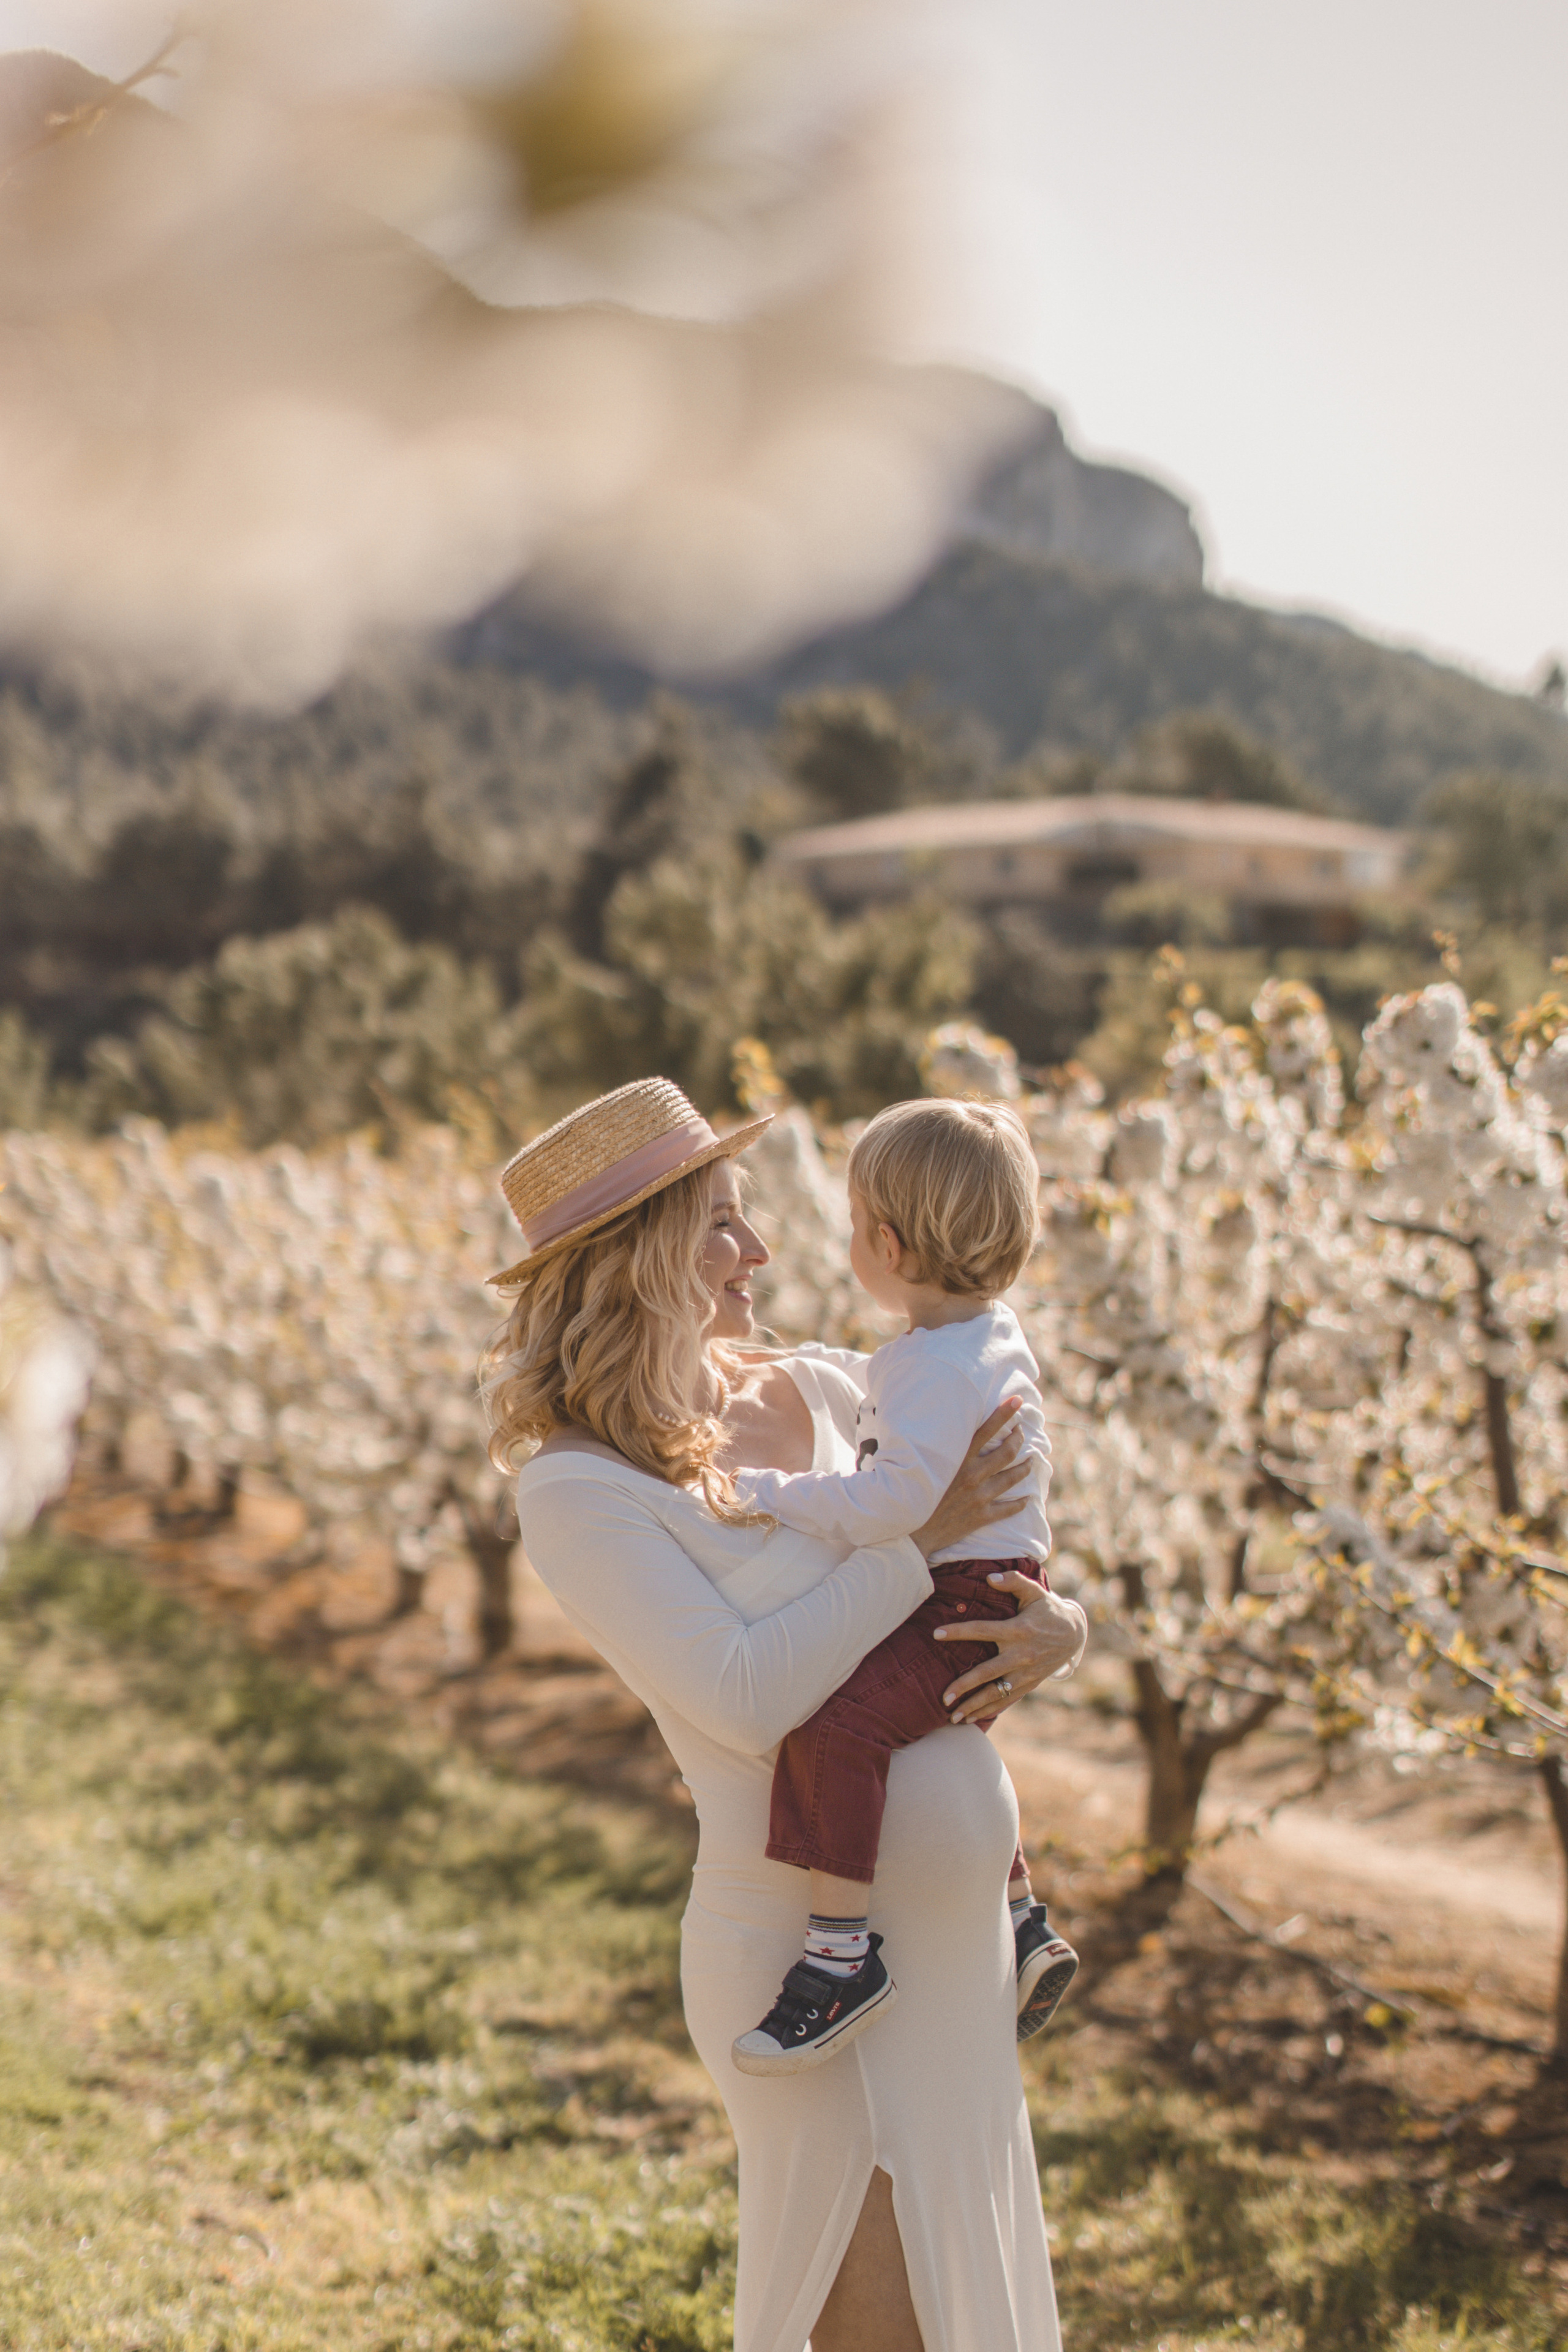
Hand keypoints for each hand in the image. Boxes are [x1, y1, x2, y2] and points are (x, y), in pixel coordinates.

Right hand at [909, 1401, 1029, 1562]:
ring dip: (1025, 1467)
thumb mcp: (919, 1463)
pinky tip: (1027, 1498)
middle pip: (1006, 1452)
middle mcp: (972, 1475)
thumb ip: (932, 1447)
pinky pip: (1008, 1508)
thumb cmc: (909, 1492)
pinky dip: (1020, 1503)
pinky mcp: (981, 1516)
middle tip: (1022, 1432)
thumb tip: (929, 1426)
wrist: (909, 1532)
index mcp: (957, 1459)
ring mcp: (979, 1496)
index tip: (1018, 1401)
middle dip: (1018, 1439)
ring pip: (1012, 1478)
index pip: (986, 1429)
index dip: (1005, 1413)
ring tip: (1031, 1461)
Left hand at [934, 1570, 1087, 1724]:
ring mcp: (1026, 1673)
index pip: (983, 1630)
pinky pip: (1007, 1699)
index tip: (936, 1634)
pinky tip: (972, 1717)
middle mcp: (1021, 1654)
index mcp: (1018, 1630)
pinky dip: (990, 1709)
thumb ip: (1013, 1581)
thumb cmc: (1048, 1610)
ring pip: (997, 1693)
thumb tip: (990, 1577)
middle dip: (964, 1686)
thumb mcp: (1035, 1591)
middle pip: (987, 1672)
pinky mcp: (1030, 1683)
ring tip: (953, 1717)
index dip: (959, 1631)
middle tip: (943, 1697)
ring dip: (974, 1706)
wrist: (1074, 1635)